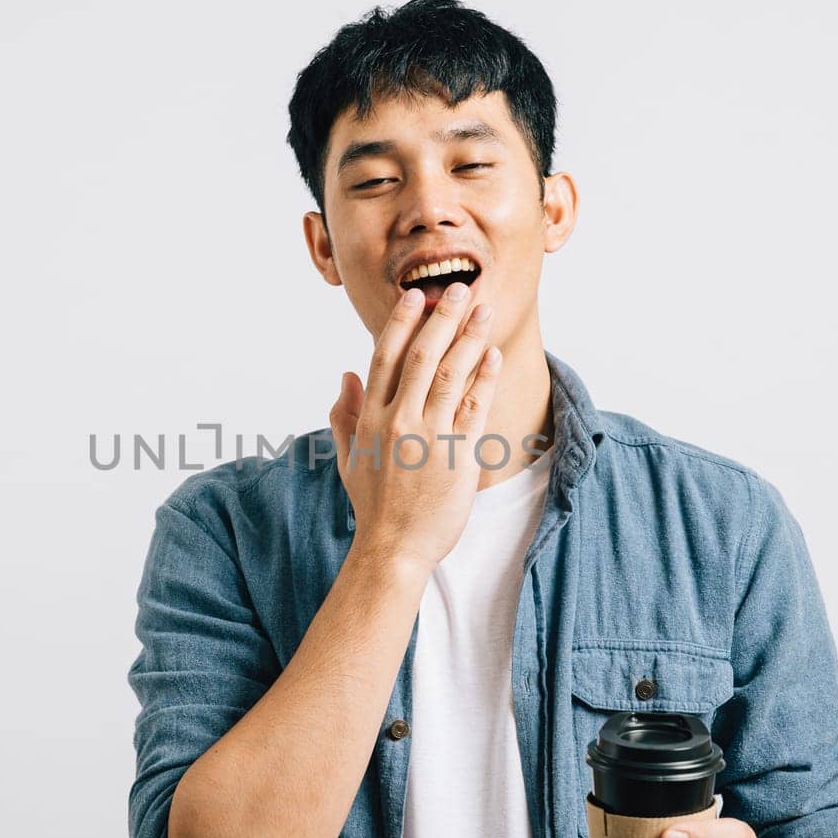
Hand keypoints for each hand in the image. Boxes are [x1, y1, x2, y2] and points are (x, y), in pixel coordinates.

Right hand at [328, 282, 499, 573]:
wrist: (394, 548)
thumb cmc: (373, 505)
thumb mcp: (347, 457)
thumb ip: (344, 413)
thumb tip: (345, 375)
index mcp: (370, 418)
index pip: (385, 357)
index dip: (402, 323)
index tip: (416, 297)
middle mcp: (398, 421)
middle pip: (422, 356)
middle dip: (443, 318)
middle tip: (459, 290)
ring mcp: (428, 436)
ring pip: (451, 374)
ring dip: (470, 338)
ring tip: (484, 312)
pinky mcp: (457, 454)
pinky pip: (474, 406)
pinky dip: (484, 378)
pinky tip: (493, 355)